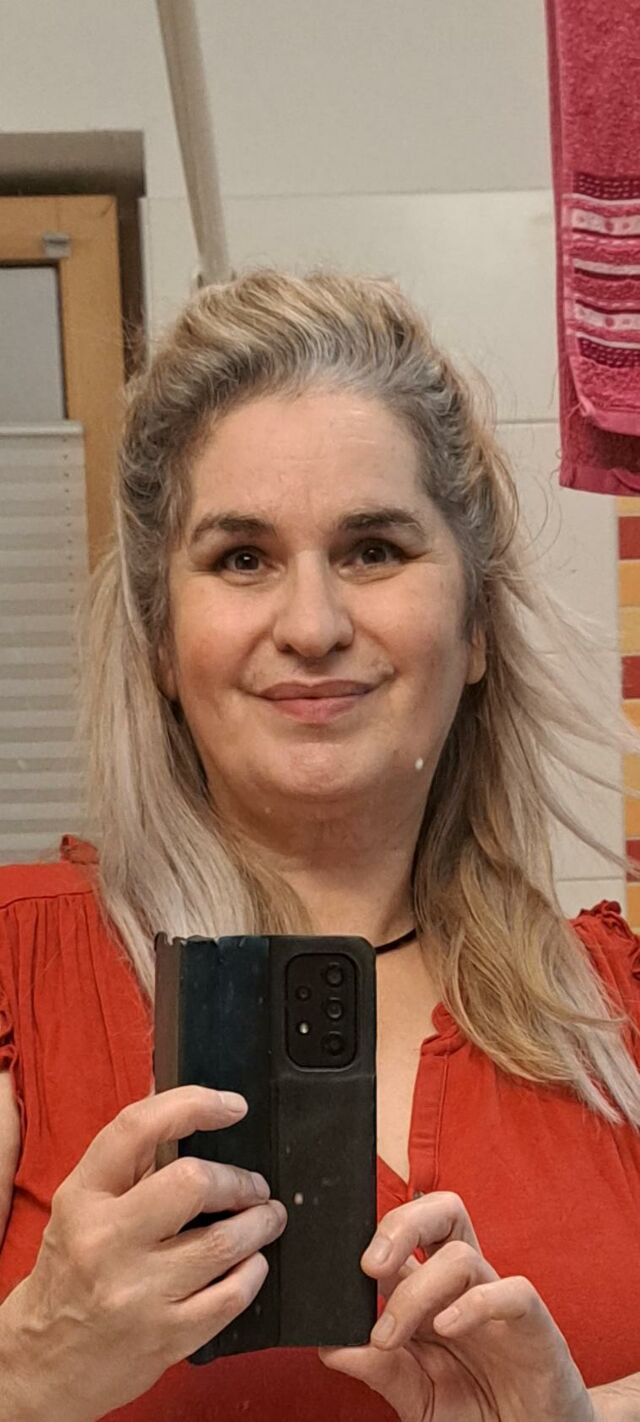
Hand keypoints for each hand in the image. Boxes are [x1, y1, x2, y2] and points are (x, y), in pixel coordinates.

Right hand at [1, 1086, 286, 1421]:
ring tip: (267, 1217)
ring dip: (260, 1223)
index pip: (137, 1128)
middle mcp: (106, 1241)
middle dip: (238, 1180)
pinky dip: (254, 1272)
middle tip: (255, 1187)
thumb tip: (191, 1111)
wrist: (43, 1363)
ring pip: (223, 1242)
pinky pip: (232, 1295)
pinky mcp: (165, 1338)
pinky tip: (253, 1263)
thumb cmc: (72, 1271)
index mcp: (83, 1197)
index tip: (234, 1106)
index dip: (194, 1104)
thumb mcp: (82, 1208)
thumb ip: (132, 1162)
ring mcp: (137, 1293)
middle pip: (193, 1183)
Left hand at [321, 1192, 596, 1421]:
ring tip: (390, 1337)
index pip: (405, 1237)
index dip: (372, 1243)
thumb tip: (331, 1346)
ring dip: (417, 1292)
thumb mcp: (416, 1396)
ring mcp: (500, 1300)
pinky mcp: (534, 1325)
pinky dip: (474, 1305)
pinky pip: (512, 1293)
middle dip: (401, 1224)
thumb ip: (379, 1370)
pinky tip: (446, 1327)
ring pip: (462, 1256)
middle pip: (442, 1212)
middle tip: (368, 1266)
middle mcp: (465, 1285)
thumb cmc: (476, 1411)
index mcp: (434, 1291)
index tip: (338, 1278)